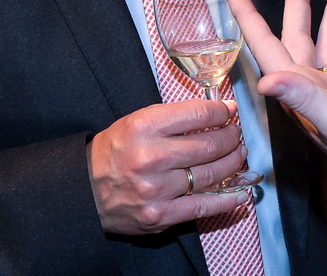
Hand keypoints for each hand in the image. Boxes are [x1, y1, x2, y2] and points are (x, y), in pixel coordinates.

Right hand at [88, 100, 250, 234]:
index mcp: (144, 127)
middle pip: (209, 145)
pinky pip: (203, 205)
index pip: (197, 114)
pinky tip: (240, 191)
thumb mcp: (137, 122)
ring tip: (238, 155)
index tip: (229, 111)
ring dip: (233, 163)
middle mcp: (150, 157)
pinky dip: (227, 199)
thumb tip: (217, 112)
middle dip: (231, 137)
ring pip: (210, 174)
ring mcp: (156, 189)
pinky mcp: (160, 215)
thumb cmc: (115, 152)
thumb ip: (174, 118)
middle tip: (236, 134)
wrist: (85, 189)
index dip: (220, 112)